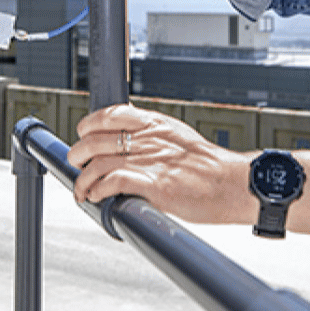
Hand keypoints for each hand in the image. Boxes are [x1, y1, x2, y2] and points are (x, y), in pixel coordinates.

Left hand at [67, 103, 254, 225]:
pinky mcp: (153, 185)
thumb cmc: (210, 167)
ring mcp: (149, 161)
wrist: (233, 183)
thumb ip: (154, 136)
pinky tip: (98, 196)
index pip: (110, 114)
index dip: (89, 124)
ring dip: (84, 180)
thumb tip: (131, 139)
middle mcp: (149, 139)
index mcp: (156, 124)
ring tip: (83, 190)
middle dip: (79, 154)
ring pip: (99, 163)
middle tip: (76, 164)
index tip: (83, 133)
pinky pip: (112, 182)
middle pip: (97, 140)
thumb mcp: (179, 137)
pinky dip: (98, 190)